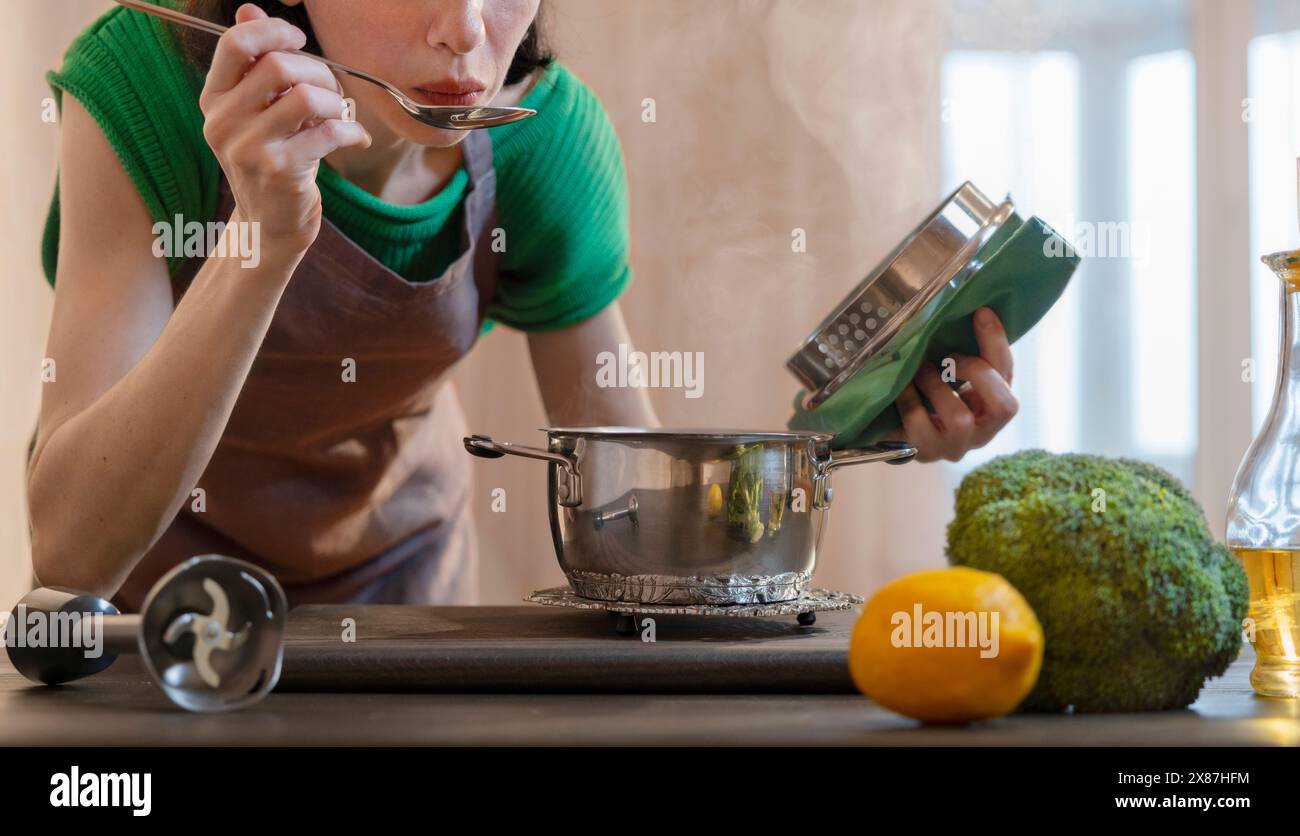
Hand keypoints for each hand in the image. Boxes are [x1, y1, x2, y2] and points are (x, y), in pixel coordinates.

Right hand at [198, 3, 370, 255]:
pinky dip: (352, 132)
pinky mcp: (279, 171)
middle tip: (331, 90)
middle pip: (279, 66)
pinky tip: (356, 139)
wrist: (269, 224)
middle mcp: (222, 122)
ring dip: (334, 101)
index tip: (299, 41)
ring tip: (339, 115)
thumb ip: (254, 63)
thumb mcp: (255, 111)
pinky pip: (328, 133)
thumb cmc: (271, 159)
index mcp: (213, 98)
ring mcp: (248, 148)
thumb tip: (249, 8)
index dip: (274, 32)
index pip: (235, 43)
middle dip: (318, 72)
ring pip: (305, 97)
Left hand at [883, 306, 1018, 462]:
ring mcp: (954, 447)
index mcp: (995, 405)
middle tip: (949, 356)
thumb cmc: (931, 395)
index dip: (996, 343)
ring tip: (920, 369)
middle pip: (1004, 407)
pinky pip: (921, 426)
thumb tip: (978, 310)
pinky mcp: (925, 453)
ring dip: (937, 386)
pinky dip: (909, 400)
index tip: (981, 312)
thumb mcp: (956, 372)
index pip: (1008, 375)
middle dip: (976, 372)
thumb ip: (971, 349)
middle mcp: (982, 433)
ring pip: (960, 419)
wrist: (896, 429)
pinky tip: (902, 387)